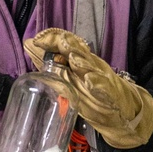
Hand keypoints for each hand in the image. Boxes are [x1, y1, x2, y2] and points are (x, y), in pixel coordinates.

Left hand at [24, 28, 152, 149]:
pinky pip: (104, 88)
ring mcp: (102, 79)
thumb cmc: (93, 95)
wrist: (123, 112)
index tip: (37, 39)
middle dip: (67, 45)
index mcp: (80, 60)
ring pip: (91, 67)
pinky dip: (97, 84)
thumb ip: (51, 63)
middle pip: (79, 51)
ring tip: (72, 58)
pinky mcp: (111, 94)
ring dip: (82, 62)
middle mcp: (91, 65)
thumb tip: (29, 45)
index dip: (53, 39)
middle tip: (56, 41)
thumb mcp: (71, 79)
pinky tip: (90, 81)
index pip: (67, 44)